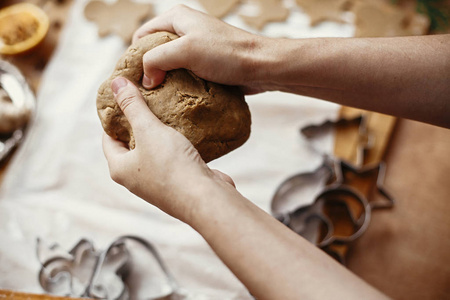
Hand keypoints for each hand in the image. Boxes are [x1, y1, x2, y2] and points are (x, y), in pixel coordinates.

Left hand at [102, 77, 233, 221]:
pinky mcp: (179, 183)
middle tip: (147, 101)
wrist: (205, 198)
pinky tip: (186, 131)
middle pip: (131, 145)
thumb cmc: (172, 167)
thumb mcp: (149, 130)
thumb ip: (133, 107)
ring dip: (160, 135)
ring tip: (167, 112)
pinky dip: (177, 145)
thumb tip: (116, 83)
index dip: (113, 118)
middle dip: (139, 124)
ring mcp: (158, 183)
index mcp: (120, 169)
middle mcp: (136, 179)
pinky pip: (174, 159)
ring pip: (154, 152)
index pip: (108, 138)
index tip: (123, 99)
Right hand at [132, 4, 269, 94]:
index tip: (133, 81)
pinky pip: (185, 75)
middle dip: (149, 71)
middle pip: (154, 52)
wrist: (262, 66)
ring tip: (159, 100)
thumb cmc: (227, 53)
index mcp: (176, 18)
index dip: (134, 58)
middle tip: (146, 94)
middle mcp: (185, 30)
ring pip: (170, 66)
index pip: (141, 37)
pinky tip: (177, 100)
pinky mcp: (206, 64)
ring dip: (165, 81)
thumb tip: (146, 80)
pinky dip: (179, 86)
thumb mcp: (185, 51)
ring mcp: (197, 48)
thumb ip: (156, 60)